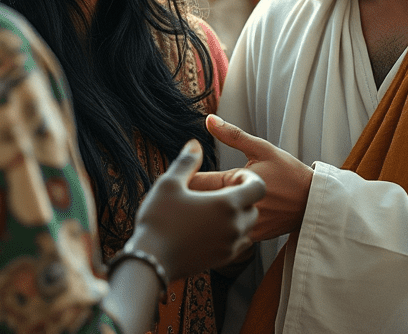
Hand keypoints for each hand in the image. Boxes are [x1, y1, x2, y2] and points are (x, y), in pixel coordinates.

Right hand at [129, 139, 264, 281]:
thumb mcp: (169, 184)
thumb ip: (187, 162)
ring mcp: (230, 246)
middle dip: (244, 198)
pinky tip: (213, 228)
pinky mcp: (222, 260)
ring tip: (217, 211)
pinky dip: (233, 234)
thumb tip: (195, 144)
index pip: (257, 187)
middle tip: (223, 193)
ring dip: (239, 217)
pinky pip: (239, 244)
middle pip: (254, 207)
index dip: (249, 179)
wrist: (150, 263)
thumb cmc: (158, 220)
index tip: (234, 176)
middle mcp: (234, 226)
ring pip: (247, 227)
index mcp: (226, 204)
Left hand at [189, 114, 312, 241]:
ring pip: (212, 224)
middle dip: (190, 199)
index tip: (180, 176)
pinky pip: (228, 234)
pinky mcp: (251, 239)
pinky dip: (221, 228)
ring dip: (204, 216)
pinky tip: (218, 224)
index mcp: (234, 183)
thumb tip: (209, 119)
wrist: (313, 202)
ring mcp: (243, 226)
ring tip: (195, 211)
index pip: (196, 183)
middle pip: (199, 206)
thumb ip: (232, 135)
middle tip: (183, 192)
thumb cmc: (289, 172)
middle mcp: (236, 208)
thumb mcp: (262, 149)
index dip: (185, 179)